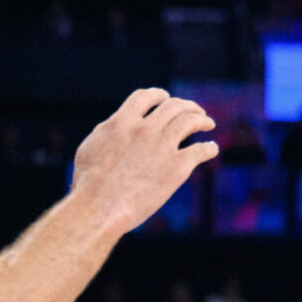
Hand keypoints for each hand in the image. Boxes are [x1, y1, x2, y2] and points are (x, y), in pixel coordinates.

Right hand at [72, 87, 218, 233]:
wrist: (100, 207)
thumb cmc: (89, 183)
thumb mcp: (90, 148)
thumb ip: (106, 133)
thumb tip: (115, 125)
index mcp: (122, 122)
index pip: (145, 97)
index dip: (158, 95)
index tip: (165, 97)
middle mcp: (144, 129)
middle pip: (173, 106)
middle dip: (187, 105)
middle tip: (195, 111)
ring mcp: (162, 147)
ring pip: (190, 121)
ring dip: (202, 119)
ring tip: (208, 123)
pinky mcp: (177, 168)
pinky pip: (200, 151)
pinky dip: (209, 148)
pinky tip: (212, 149)